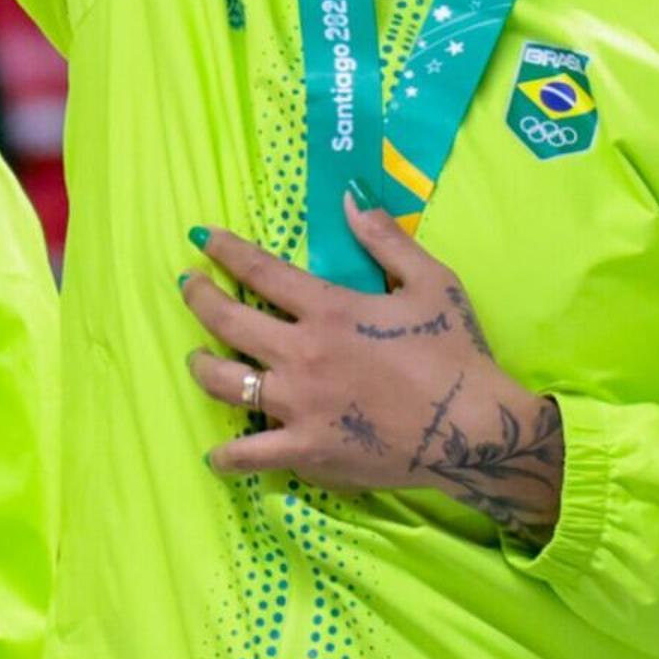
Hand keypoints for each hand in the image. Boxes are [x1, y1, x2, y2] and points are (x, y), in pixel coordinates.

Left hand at [183, 193, 564, 543]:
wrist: (472, 429)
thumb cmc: (454, 353)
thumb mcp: (431, 282)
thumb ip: (387, 240)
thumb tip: (351, 201)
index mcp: (329, 310)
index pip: (261, 271)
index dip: (227, 251)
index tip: (202, 239)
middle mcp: (302, 355)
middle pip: (227, 321)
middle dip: (199, 298)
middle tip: (187, 286)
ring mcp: (298, 406)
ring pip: (224, 384)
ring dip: (202, 366)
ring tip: (197, 358)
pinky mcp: (305, 451)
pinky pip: (250, 455)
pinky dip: (227, 457)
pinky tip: (218, 455)